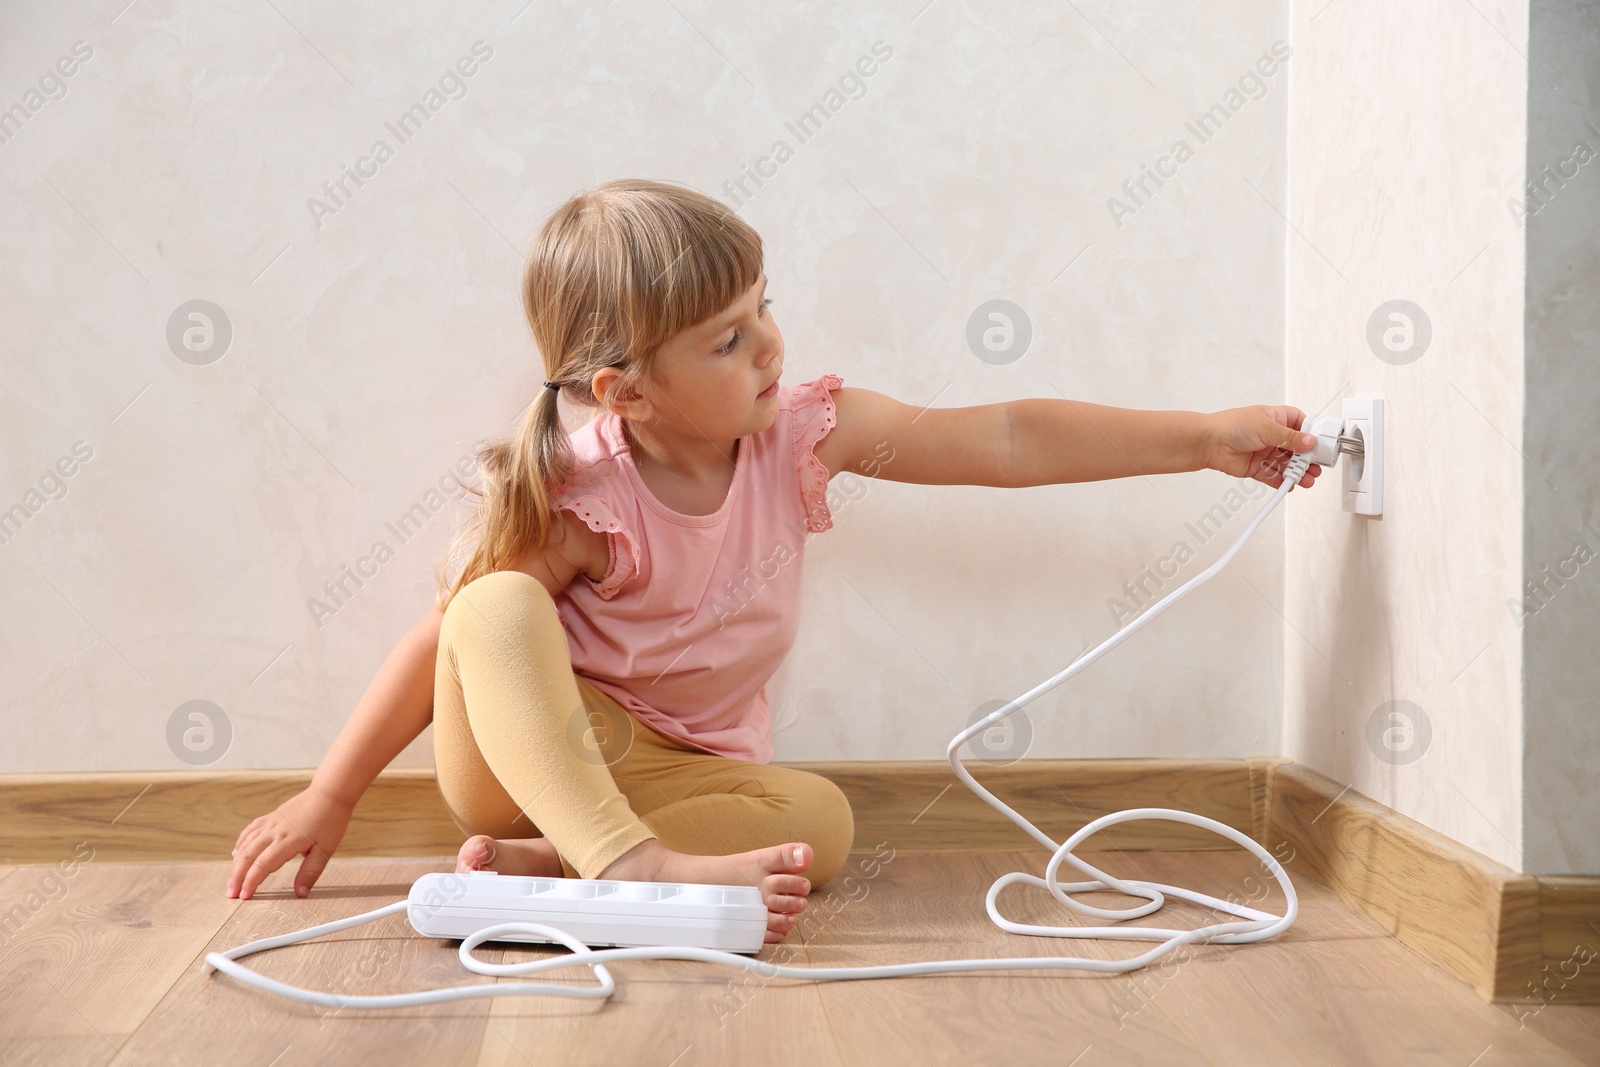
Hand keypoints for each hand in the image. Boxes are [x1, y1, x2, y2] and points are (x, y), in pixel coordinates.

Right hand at [225, 784, 353, 899]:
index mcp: (287, 840)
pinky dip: (241, 843)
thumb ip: (310, 872)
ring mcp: (270, 822)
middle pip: (247, 856)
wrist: (329, 792)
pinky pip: (250, 830)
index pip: (262, 865)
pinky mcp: (271, 816)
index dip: (251, 882)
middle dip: (237, 877)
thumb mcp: (325, 850)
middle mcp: (274, 831)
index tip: (244, 897)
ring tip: (232, 880)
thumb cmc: (330, 821)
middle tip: (231, 894)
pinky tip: (236, 853)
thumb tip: (300, 893)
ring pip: (246, 844)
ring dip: (236, 863)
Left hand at [1201, 405, 1322, 488]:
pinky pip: (1272, 475)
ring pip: (1286, 464)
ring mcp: (1263, 451)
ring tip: (1307, 479)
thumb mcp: (1267, 427)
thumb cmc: (1231, 425)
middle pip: (1296, 448)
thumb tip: (1310, 441)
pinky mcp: (1255, 466)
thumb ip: (1290, 438)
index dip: (1311, 435)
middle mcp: (1271, 434)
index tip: (1321, 446)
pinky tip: (1290, 485)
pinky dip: (1281, 481)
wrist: (1208, 443)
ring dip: (1297, 472)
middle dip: (1306, 458)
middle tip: (1316, 467)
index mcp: (1276, 418)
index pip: (1301, 425)